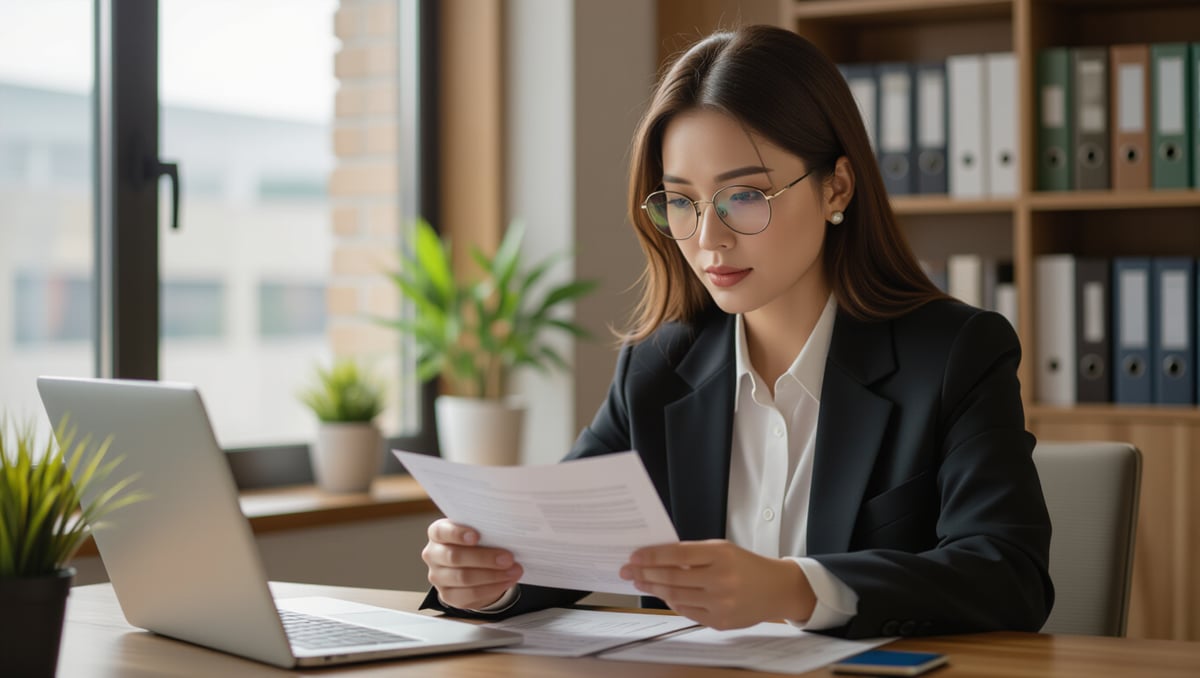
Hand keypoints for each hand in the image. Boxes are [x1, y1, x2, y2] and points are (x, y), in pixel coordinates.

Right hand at [422, 518, 522, 609]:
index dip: (458, 534)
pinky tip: (506, 581)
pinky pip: (470, 594)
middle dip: (484, 558)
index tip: (476, 536)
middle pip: (454, 557)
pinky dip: (492, 588)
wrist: (473, 566)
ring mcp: (438, 577)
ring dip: (492, 575)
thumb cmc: (477, 543)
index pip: (441, 532)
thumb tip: (507, 535)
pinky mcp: (447, 596)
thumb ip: (485, 530)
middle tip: (508, 558)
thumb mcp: (478, 531)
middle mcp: (433, 555)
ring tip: (513, 570)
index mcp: (437, 534)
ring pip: (463, 577)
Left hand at [619, 539, 814, 629]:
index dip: (652, 556)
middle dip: (646, 574)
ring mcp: (721, 603)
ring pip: (677, 597)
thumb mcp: (722, 550)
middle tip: (628, 571)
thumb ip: (693, 554)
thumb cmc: (745, 565)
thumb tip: (655, 558)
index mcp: (721, 554)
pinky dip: (672, 602)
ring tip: (640, 582)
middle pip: (673, 577)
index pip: (678, 554)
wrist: (776, 589)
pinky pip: (687, 612)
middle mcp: (721, 579)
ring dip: (654, 589)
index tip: (634, 556)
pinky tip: (662, 595)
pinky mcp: (721, 621)